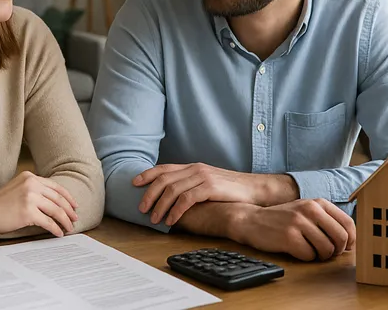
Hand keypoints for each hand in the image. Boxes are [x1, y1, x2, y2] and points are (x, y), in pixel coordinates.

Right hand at [0, 171, 77, 239]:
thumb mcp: (17, 188)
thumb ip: (32, 189)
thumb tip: (53, 201)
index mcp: (30, 177)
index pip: (55, 187)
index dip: (67, 197)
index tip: (74, 206)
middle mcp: (31, 184)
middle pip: (58, 199)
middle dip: (69, 211)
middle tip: (75, 219)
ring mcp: (30, 197)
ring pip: (56, 210)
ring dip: (65, 221)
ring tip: (68, 228)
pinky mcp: (28, 212)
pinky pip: (48, 222)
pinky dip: (56, 229)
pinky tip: (58, 233)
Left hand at [134, 163, 294, 225]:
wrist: (254, 189)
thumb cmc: (230, 189)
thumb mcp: (207, 182)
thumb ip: (191, 185)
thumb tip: (171, 196)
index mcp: (193, 167)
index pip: (164, 168)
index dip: (147, 174)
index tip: (134, 183)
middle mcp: (195, 169)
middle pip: (164, 179)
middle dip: (149, 194)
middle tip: (141, 208)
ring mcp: (203, 177)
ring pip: (173, 190)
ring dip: (160, 205)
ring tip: (154, 219)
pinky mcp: (210, 187)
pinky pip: (187, 199)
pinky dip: (175, 210)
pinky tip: (171, 220)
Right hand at [231, 199, 355, 260]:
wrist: (251, 220)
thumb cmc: (282, 219)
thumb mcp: (305, 211)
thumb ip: (326, 220)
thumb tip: (350, 241)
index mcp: (318, 203)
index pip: (348, 223)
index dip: (351, 240)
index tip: (344, 247)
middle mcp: (310, 209)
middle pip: (341, 238)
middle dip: (336, 251)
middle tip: (325, 252)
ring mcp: (299, 222)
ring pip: (327, 250)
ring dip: (320, 256)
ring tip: (309, 250)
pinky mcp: (289, 237)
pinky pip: (309, 256)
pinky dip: (305, 257)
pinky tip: (296, 250)